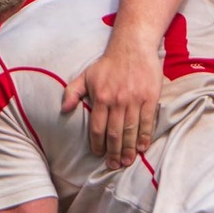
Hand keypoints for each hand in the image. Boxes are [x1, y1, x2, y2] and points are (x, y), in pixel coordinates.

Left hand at [61, 34, 160, 167]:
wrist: (133, 46)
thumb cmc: (108, 64)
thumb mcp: (86, 75)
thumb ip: (72, 92)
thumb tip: (63, 110)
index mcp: (100, 98)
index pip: (97, 128)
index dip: (98, 144)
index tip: (99, 154)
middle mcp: (117, 101)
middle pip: (114, 134)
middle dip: (113, 153)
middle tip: (113, 165)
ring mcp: (134, 100)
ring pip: (130, 131)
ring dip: (128, 149)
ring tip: (126, 162)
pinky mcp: (150, 98)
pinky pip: (146, 122)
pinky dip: (144, 137)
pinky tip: (142, 148)